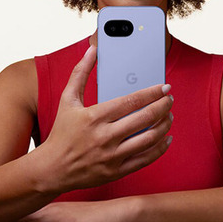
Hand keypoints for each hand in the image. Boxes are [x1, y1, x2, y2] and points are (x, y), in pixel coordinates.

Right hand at [40, 45, 173, 192]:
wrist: (52, 168)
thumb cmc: (61, 132)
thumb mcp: (67, 100)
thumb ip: (80, 73)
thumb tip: (92, 50)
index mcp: (95, 117)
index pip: (131, 101)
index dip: (152, 93)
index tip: (165, 87)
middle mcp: (105, 136)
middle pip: (144, 118)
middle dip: (163, 106)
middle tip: (170, 99)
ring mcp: (112, 156)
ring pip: (149, 139)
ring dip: (164, 125)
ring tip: (169, 116)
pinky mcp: (116, 171)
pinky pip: (145, 159)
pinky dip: (160, 148)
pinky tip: (166, 138)